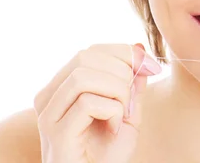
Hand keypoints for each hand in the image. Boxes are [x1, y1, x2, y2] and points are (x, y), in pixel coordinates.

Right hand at [33, 43, 161, 162]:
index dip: (124, 53)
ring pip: (83, 76)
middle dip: (121, 71)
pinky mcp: (55, 133)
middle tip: (132, 98)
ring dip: (116, 91)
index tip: (151, 67)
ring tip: (123, 113)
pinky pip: (87, 103)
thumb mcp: (127, 113)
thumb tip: (140, 47)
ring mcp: (48, 115)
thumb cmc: (108, 155)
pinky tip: (114, 128)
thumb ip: (132, 83)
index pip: (91, 51)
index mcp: (62, 87)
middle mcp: (49, 97)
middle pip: (85, 56)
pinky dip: (112, 111)